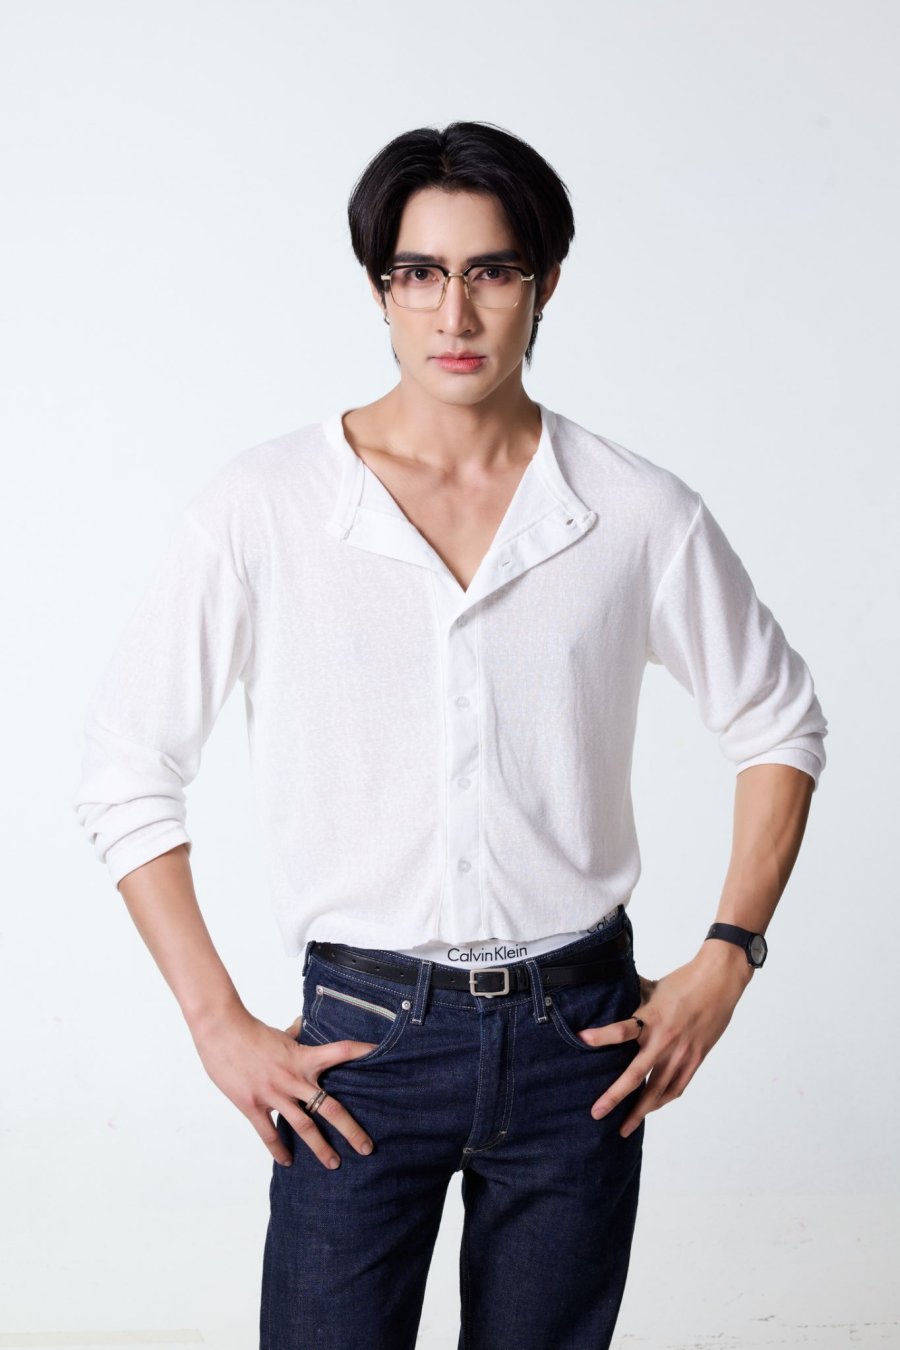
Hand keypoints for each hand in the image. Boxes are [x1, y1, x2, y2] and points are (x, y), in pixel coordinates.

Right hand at [190, 1006, 378, 1169]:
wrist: (222, 1031)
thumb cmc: (250, 1030)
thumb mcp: (280, 1034)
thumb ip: (294, 1035)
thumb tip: (301, 1025)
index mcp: (304, 1058)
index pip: (341, 1052)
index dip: (362, 1052)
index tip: (379, 1054)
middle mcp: (294, 1079)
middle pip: (330, 1109)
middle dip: (350, 1131)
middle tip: (366, 1148)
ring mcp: (275, 1094)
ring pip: (304, 1128)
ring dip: (320, 1148)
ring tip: (333, 1164)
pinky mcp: (253, 1105)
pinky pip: (270, 1134)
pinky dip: (279, 1150)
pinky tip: (287, 1162)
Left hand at [577, 948, 751, 1136]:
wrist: (719, 982)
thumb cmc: (685, 980)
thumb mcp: (653, 986)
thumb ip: (632, 995)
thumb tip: (611, 992)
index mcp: (651, 1017)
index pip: (622, 1030)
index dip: (601, 1036)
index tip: (581, 1039)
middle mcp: (664, 1040)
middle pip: (636, 1075)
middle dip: (615, 1097)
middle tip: (597, 1113)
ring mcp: (681, 1053)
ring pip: (657, 1091)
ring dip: (640, 1111)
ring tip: (624, 1127)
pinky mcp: (695, 1059)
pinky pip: (676, 1087)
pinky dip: (662, 1100)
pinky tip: (651, 1108)